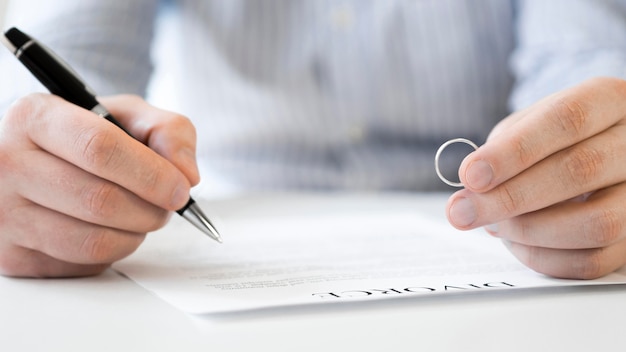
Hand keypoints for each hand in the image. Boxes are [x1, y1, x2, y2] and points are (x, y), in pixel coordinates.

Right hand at [0, 94, 199, 276]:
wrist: (38, 162)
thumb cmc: (87, 138)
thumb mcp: (127, 117)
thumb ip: (168, 130)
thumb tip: (187, 175)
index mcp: (37, 117)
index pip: (100, 148)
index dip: (151, 174)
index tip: (180, 189)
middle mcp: (8, 163)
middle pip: (101, 201)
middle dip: (151, 210)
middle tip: (167, 206)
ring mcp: (4, 213)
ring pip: (92, 241)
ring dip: (136, 234)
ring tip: (141, 216)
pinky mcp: (12, 256)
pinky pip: (82, 265)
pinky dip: (113, 252)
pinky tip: (110, 229)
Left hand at [446, 77, 625, 278]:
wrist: (591, 153)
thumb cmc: (550, 138)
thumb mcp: (527, 125)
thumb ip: (501, 148)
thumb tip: (474, 188)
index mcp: (609, 100)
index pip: (566, 119)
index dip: (514, 150)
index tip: (470, 175)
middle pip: (580, 170)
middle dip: (509, 197)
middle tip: (461, 212)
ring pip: (597, 223)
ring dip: (530, 231)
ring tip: (492, 225)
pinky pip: (594, 261)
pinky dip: (544, 258)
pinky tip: (515, 242)